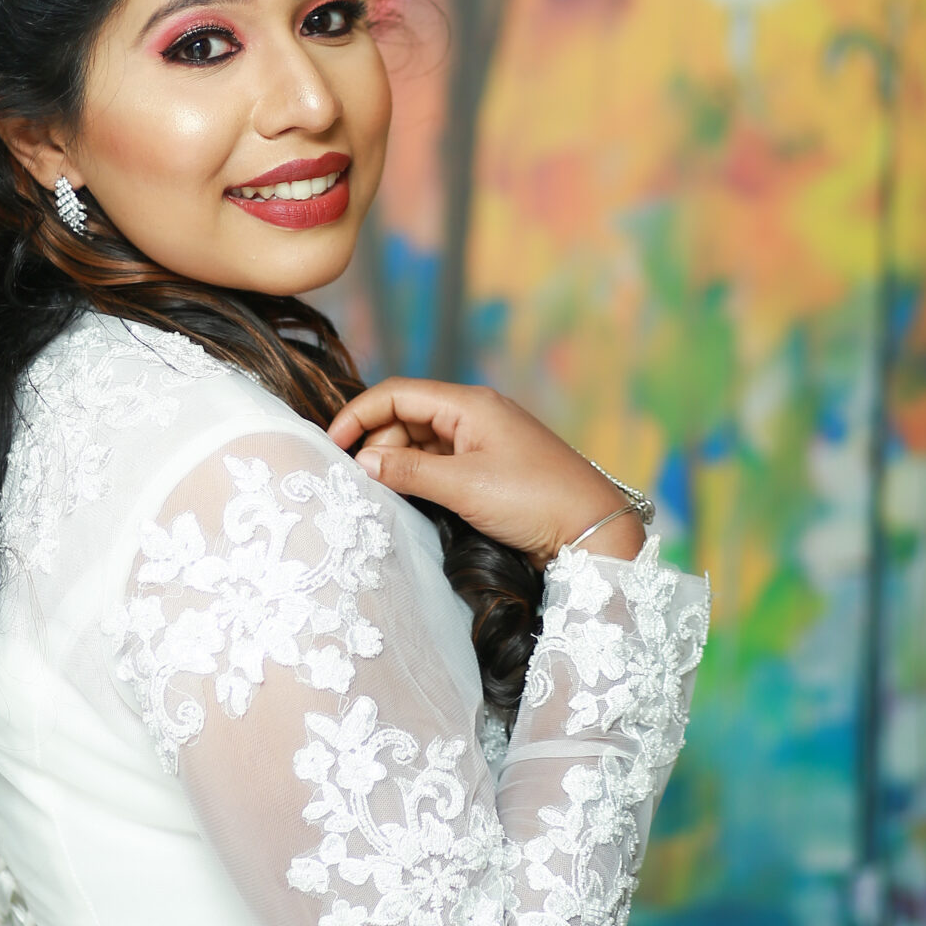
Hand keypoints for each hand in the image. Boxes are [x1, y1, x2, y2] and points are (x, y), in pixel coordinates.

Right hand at [324, 379, 645, 564]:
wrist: (593, 531)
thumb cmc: (535, 500)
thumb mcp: (464, 487)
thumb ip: (409, 472)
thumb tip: (364, 463)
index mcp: (469, 405)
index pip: (397, 394)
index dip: (359, 415)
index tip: (332, 446)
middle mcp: (475, 415)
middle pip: (407, 417)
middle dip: (377, 445)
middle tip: (360, 482)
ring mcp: (484, 442)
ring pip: (422, 443)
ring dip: (397, 464)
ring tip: (381, 494)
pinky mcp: (491, 469)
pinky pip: (441, 463)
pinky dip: (420, 477)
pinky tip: (408, 498)